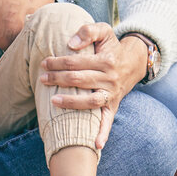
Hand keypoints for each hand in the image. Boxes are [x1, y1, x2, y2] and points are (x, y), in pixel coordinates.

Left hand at [40, 24, 143, 149]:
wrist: (133, 62)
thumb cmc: (111, 46)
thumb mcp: (104, 30)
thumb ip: (88, 31)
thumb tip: (70, 44)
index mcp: (106, 60)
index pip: (76, 62)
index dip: (58, 62)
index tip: (44, 63)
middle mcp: (110, 79)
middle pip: (80, 80)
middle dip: (59, 78)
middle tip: (43, 79)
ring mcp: (112, 94)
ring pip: (91, 101)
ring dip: (72, 103)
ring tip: (54, 101)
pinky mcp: (113, 106)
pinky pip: (108, 121)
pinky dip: (103, 134)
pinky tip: (95, 145)